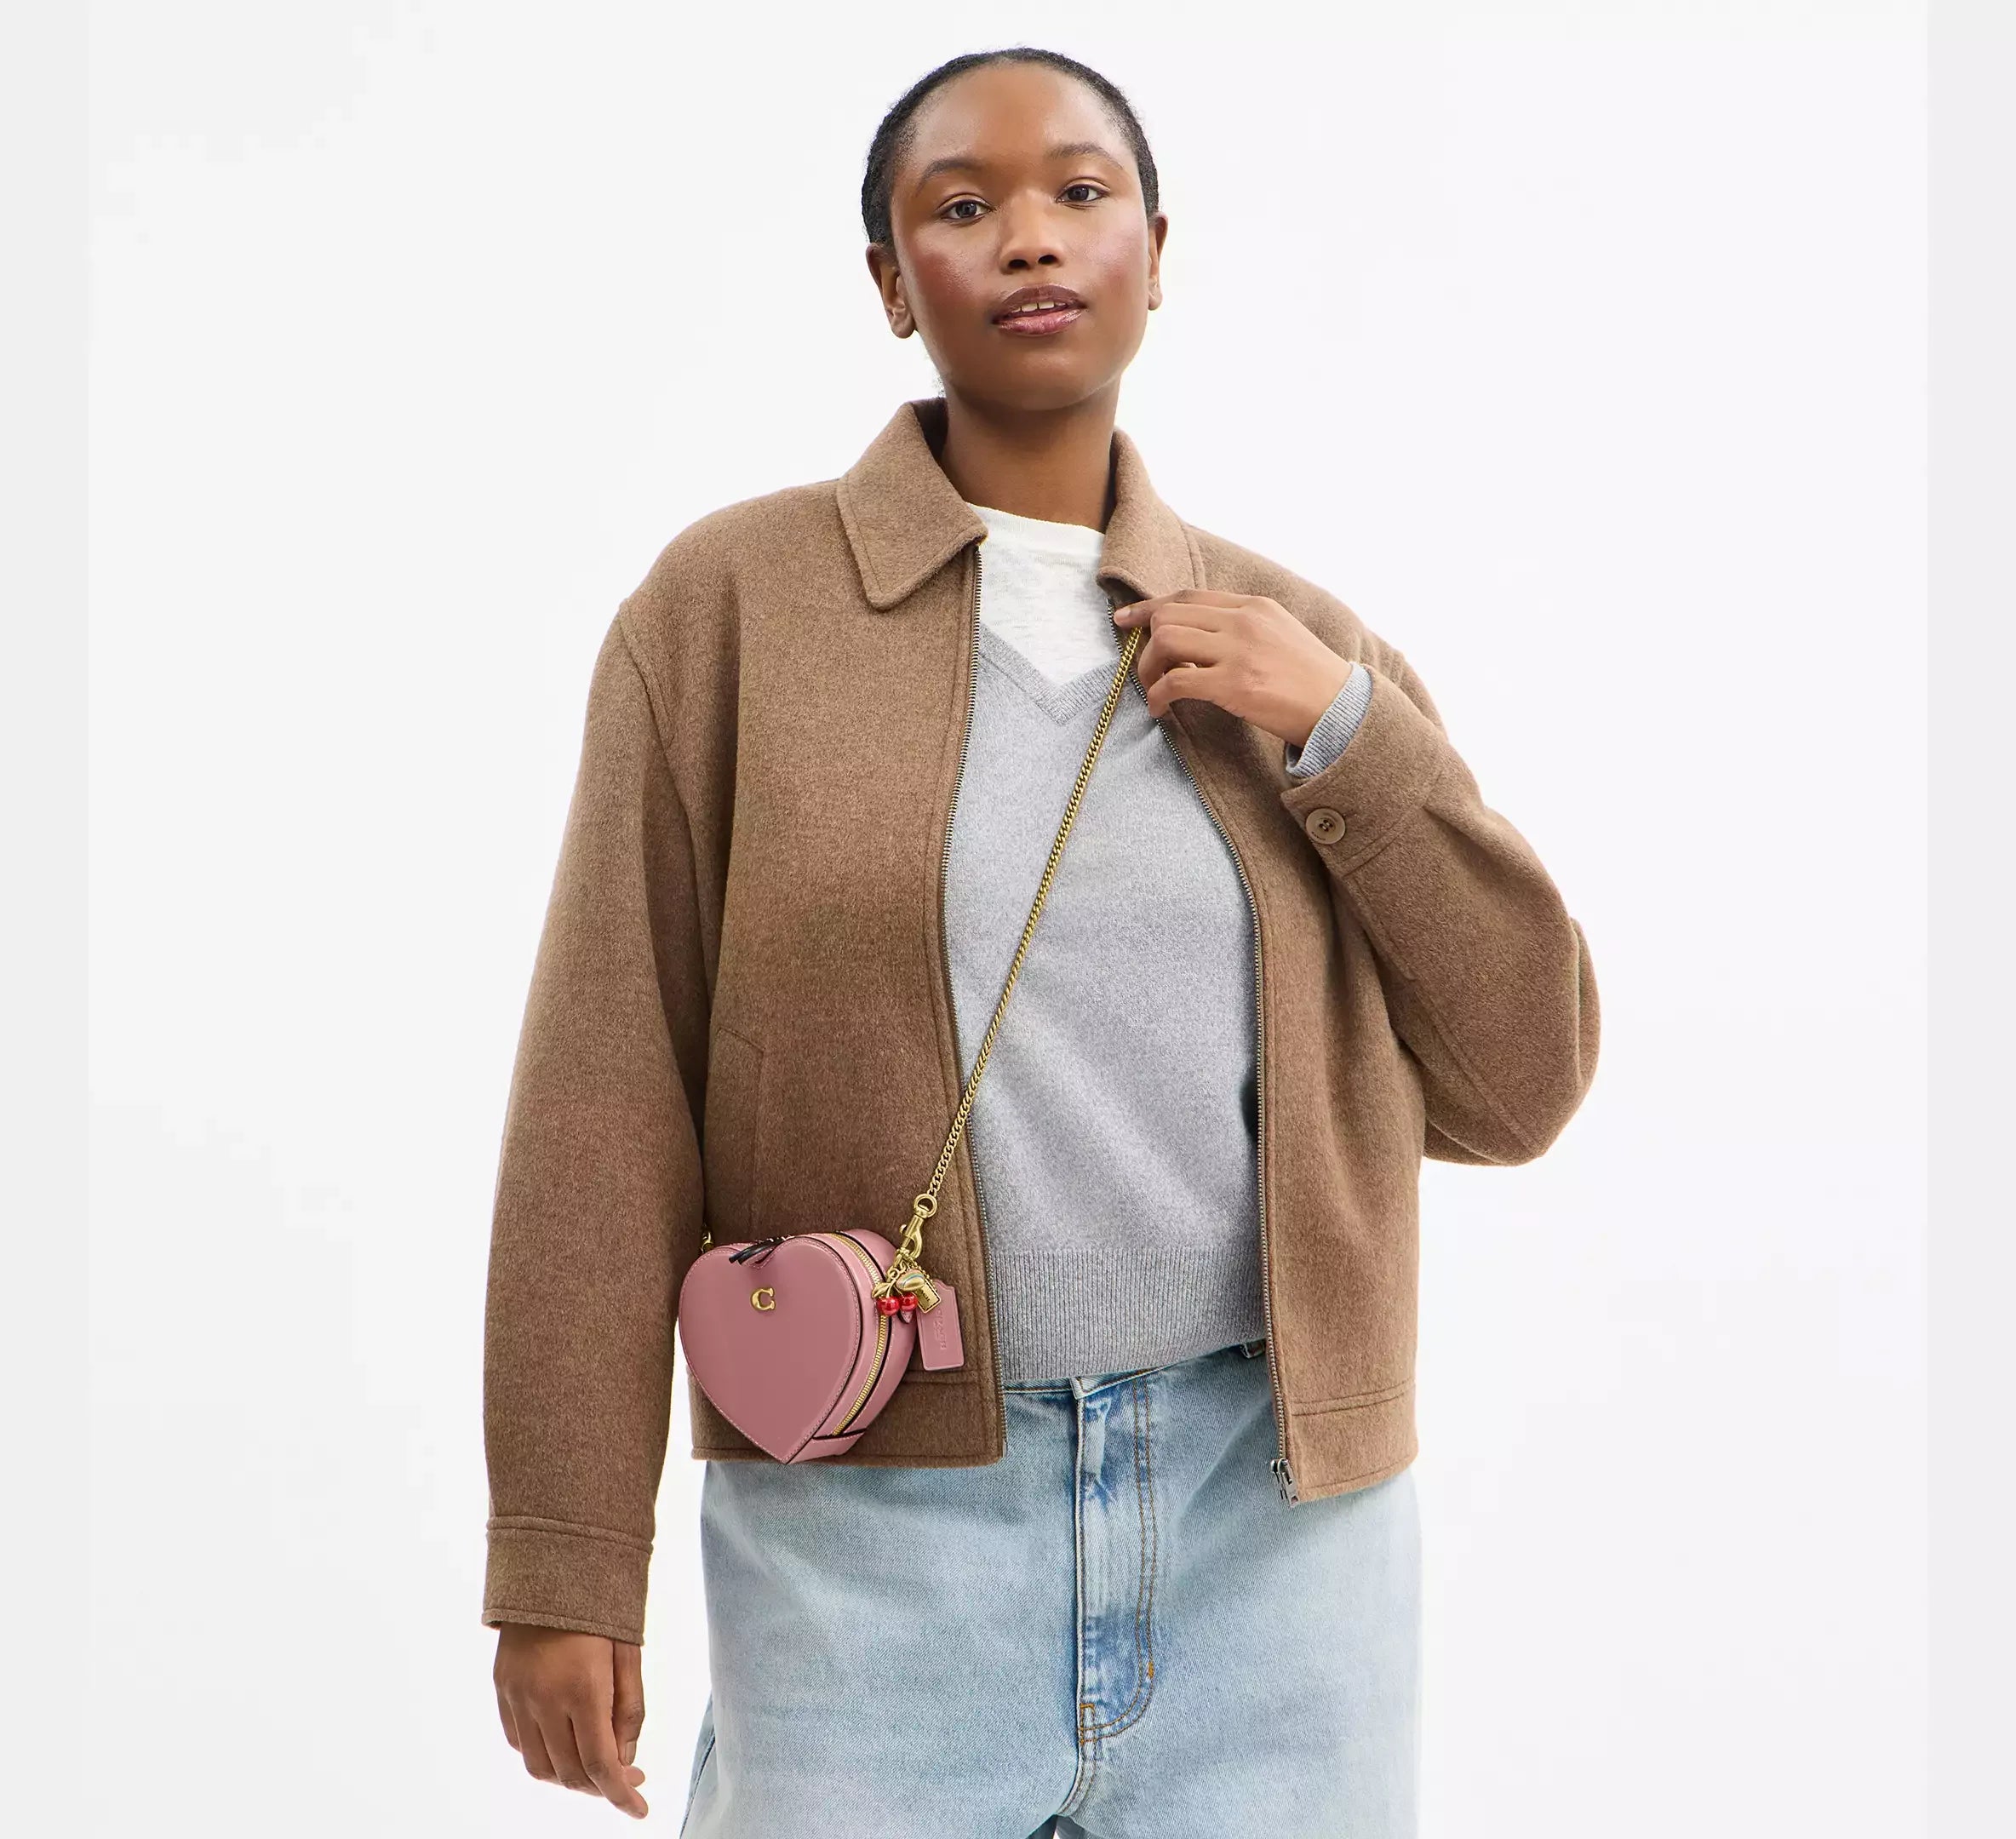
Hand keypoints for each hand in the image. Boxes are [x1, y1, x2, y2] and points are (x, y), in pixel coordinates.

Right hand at [494, 1624, 649, 1818]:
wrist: (551, 1563)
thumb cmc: (600, 1605)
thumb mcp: (629, 1652)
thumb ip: (629, 1710)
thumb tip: (626, 1761)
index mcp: (582, 1688)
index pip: (600, 1764)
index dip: (620, 1795)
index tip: (639, 1810)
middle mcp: (544, 1699)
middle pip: (570, 1772)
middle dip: (601, 1787)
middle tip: (627, 1780)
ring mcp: (518, 1695)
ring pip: (540, 1766)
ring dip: (570, 1778)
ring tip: (596, 1767)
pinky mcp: (502, 1689)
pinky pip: (519, 1742)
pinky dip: (543, 1756)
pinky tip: (565, 1746)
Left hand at [1112, 590, 1352, 748]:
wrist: (1342, 709)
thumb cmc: (1309, 679)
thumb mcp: (1279, 633)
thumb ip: (1241, 627)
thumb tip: (1196, 636)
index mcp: (1253, 606)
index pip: (1187, 596)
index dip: (1150, 607)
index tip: (1126, 619)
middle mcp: (1243, 621)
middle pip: (1169, 616)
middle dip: (1146, 643)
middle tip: (1146, 670)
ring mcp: (1239, 651)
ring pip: (1165, 642)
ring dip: (1148, 669)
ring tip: (1154, 690)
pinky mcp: (1235, 685)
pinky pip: (1176, 682)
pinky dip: (1157, 696)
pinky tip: (1160, 710)